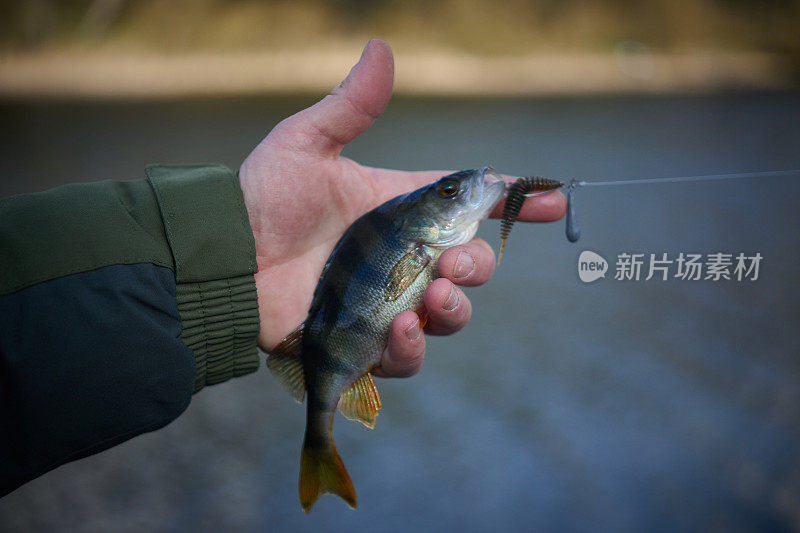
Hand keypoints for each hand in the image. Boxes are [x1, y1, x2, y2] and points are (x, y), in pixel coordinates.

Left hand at [239, 39, 564, 377]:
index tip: (553, 198)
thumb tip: (382, 47)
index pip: (468, 205)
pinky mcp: (364, 343)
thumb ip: (350, 108)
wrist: (221, 261)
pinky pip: (408, 356)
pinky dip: (412, 348)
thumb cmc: (262, 200)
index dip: (513, 202)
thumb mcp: (305, 146)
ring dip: (453, 309)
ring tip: (430, 298)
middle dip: (477, 265)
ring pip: (449, 315)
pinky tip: (398, 330)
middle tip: (452, 264)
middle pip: (470, 266)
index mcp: (398, 212)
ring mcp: (386, 304)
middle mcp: (401, 260)